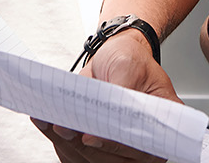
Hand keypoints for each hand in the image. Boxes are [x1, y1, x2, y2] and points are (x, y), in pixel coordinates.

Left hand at [34, 32, 179, 162]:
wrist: (115, 56)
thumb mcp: (129, 67)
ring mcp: (118, 148)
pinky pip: (76, 154)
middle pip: (111, 159)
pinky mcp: (97, 146)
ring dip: (67, 143)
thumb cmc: (130, 59)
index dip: (113, 144)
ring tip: (52, 123)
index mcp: (159, 125)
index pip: (139, 148)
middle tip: (62, 126)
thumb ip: (121, 94)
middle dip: (82, 144)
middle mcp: (140, 142)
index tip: (89, 137)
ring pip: (89, 159)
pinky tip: (49, 124)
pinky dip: (60, 141)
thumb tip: (108, 120)